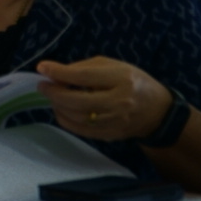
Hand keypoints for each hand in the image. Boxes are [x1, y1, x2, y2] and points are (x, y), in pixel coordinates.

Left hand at [37, 57, 172, 141]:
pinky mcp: (111, 135)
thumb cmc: (133, 82)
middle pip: (78, 101)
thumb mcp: (114, 66)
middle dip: (55, 93)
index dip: (60, 73)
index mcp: (121, 79)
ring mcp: (115, 121)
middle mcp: (119, 102)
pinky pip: (82, 130)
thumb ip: (85, 68)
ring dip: (58, 106)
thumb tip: (55, 72)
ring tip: (51, 96)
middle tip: (42, 85)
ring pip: (78, 117)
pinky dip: (66, 120)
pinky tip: (60, 110)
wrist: (158, 111)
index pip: (84, 77)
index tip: (42, 68)